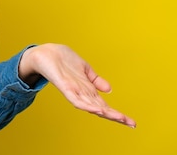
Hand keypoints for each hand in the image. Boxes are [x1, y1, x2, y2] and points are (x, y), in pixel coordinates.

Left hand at [19, 43, 135, 127]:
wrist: (45, 52)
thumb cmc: (63, 60)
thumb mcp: (84, 69)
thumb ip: (95, 80)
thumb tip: (109, 89)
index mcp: (87, 90)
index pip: (104, 105)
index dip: (117, 113)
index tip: (132, 122)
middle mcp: (81, 93)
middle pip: (100, 108)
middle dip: (115, 116)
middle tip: (131, 124)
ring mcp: (73, 90)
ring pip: (90, 106)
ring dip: (104, 113)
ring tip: (118, 118)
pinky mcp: (64, 86)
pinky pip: (75, 99)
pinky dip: (85, 105)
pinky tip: (95, 110)